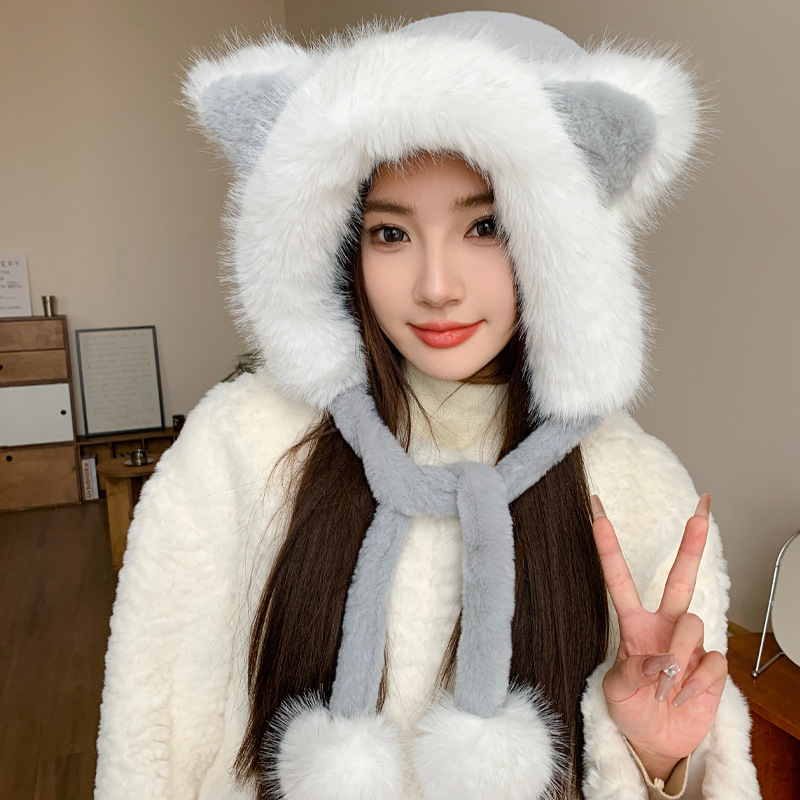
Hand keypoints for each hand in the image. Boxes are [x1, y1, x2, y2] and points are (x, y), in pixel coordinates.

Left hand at [590, 494, 727, 781]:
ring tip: (667, 685)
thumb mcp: (616, 691)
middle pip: (680, 578)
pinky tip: (685, 696)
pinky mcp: (711, 665)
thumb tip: (656, 660)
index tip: (596, 513)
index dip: (607, 546)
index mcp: (633, 624)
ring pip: (692, 625)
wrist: (656, 740)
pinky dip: (696, 684)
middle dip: (691, 544)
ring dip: (678, 657)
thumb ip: (631, 673)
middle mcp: (663, 625)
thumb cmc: (630, 708)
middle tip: (700, 512)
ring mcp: (689, 643)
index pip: (618, 578)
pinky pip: (713, 662)